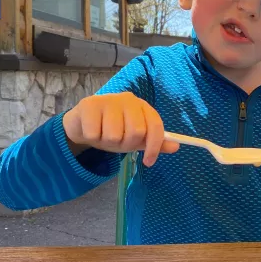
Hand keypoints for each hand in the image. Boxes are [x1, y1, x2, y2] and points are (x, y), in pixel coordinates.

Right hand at [62, 92, 178, 166]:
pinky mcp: (89, 104)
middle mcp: (128, 99)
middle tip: (117, 141)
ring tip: (103, 134)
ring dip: (108, 142)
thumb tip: (176, 147)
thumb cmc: (113, 129)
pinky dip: (93, 139)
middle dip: (125, 144)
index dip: (154, 147)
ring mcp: (108, 100)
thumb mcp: (136, 139)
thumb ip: (154, 142)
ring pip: (114, 135)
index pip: (155, 126)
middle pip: (136, 132)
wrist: (83, 123)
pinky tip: (92, 130)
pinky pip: (95, 134)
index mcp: (142, 106)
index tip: (148, 162)